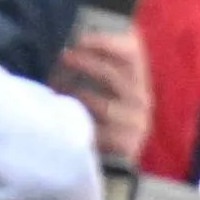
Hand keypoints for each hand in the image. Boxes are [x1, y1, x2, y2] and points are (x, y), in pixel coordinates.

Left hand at [51, 28, 154, 166]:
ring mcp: (137, 123)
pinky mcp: (128, 145)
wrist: (111, 160)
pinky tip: (68, 120)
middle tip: (63, 58)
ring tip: (58, 93)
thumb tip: (67, 47)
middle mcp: (141, 99)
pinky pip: (101, 132)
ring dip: (77, 96)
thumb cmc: (97, 114)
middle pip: (114, 76)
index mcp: (137, 78)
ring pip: (104, 105)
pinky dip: (81, 124)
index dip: (106, 43)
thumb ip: (91, 65)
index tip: (79, 39)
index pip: (132, 53)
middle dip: (86, 64)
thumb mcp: (98, 85)